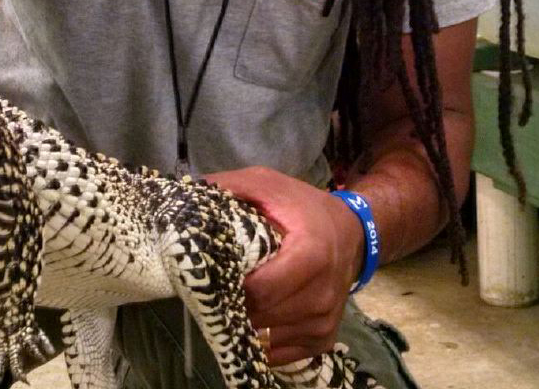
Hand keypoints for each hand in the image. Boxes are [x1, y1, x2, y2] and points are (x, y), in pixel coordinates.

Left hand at [207, 167, 362, 364]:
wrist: (350, 232)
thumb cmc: (302, 207)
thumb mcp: (268, 185)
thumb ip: (230, 186)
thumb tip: (188, 194)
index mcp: (312, 255)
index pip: (260, 290)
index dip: (231, 285)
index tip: (215, 273)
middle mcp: (323, 294)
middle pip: (262, 316)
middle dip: (234, 305)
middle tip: (217, 289)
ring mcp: (324, 321)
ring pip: (269, 337)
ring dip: (246, 324)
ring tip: (233, 302)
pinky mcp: (323, 339)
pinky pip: (281, 355)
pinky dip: (261, 341)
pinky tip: (252, 319)